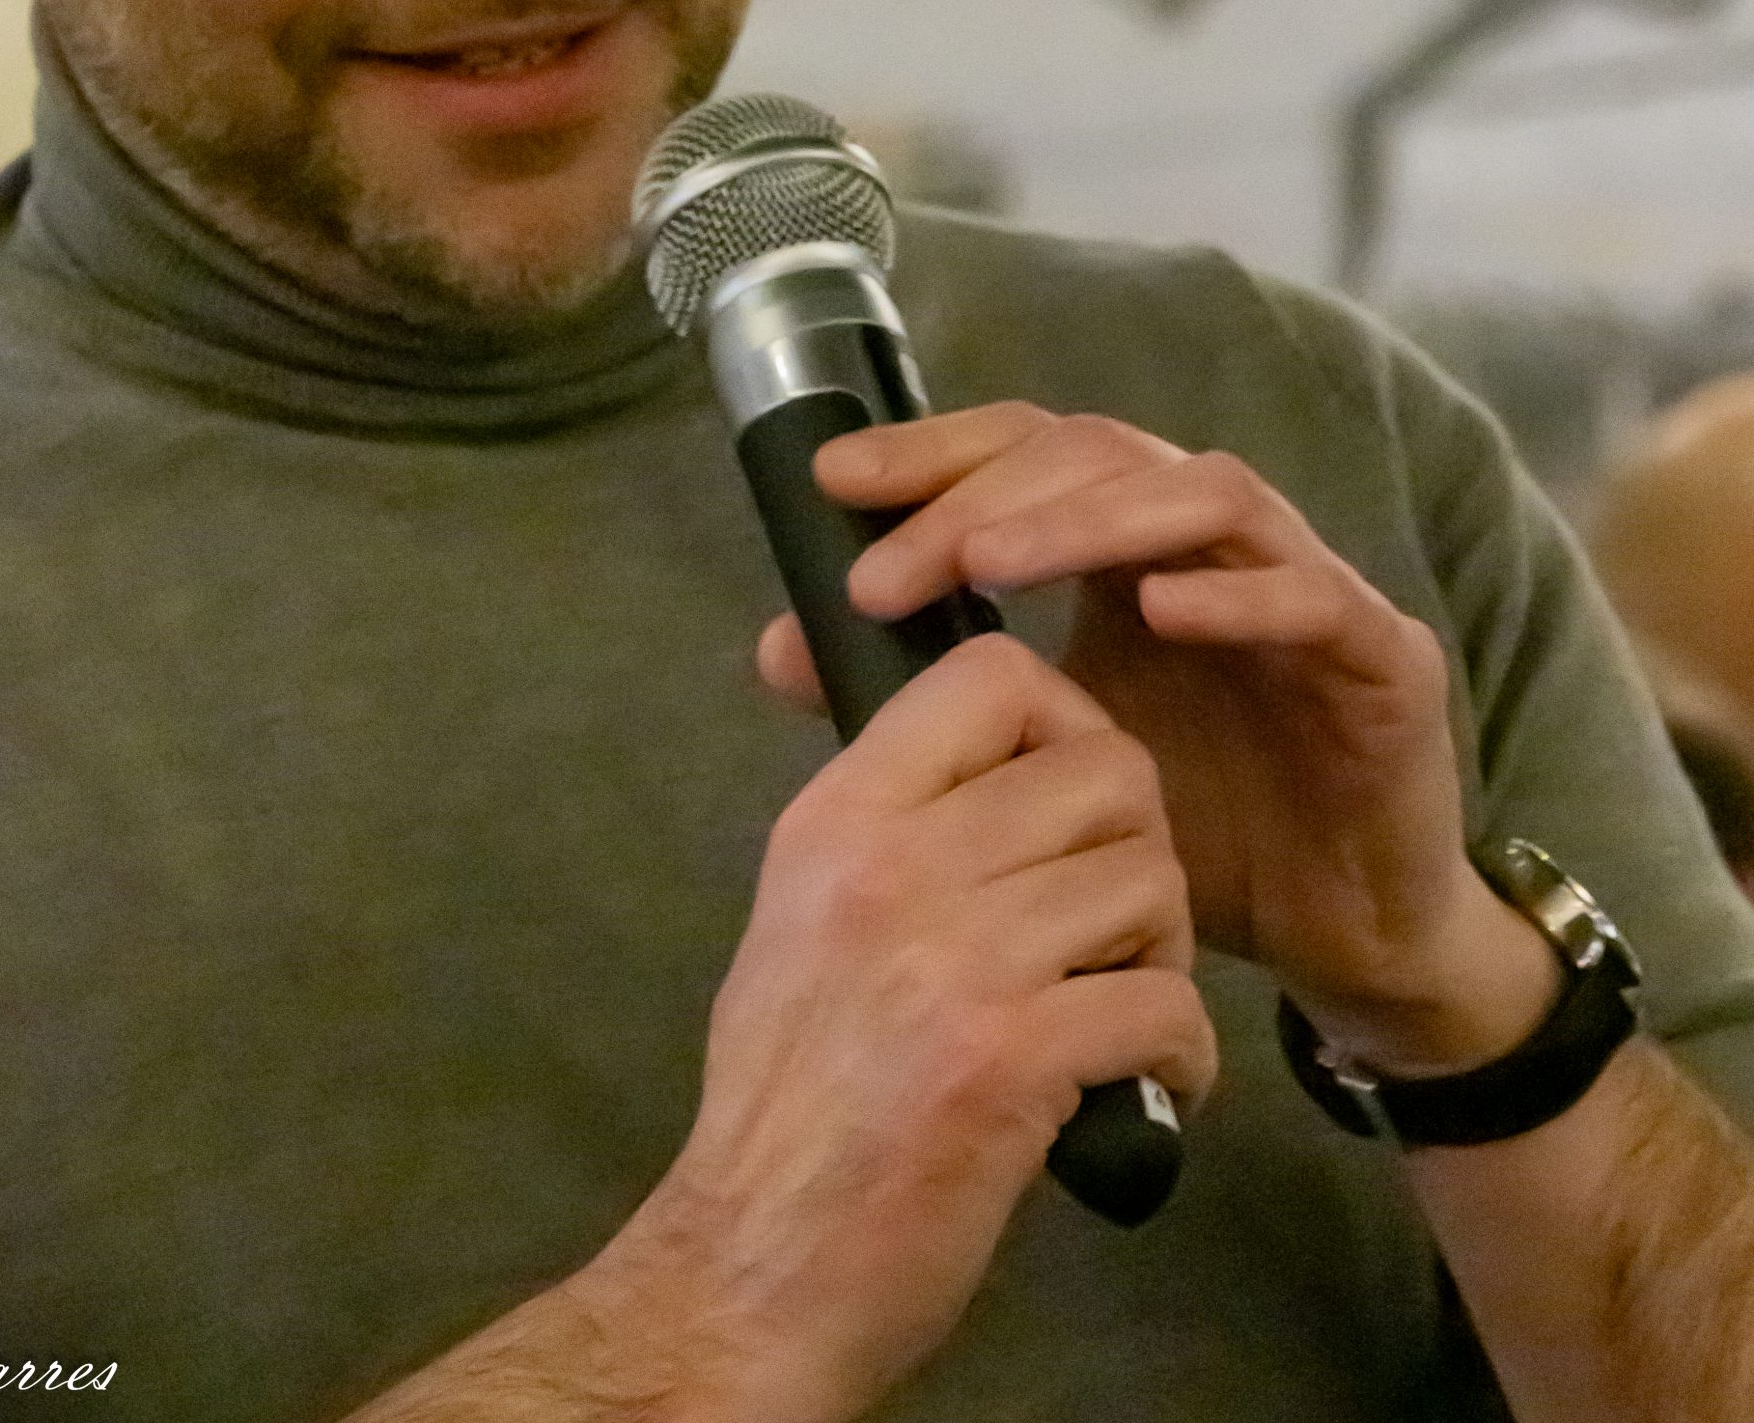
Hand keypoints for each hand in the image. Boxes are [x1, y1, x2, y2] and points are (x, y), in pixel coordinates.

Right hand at [616, 633, 1212, 1422]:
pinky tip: (1144, 1085)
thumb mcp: (802, 914)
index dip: (1064, 720)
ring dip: (1162, 951)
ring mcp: (956, 958)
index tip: (1064, 800)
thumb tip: (992, 759)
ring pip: (1149, 882)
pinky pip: (1166, 1007)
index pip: (992, 674)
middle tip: (1111, 923)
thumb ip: (891, 826)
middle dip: (1138, 847)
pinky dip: (1181, 1054)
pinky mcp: (1012, 1061)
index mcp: (839, 815)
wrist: (756, 1263)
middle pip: (1106, 772)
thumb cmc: (786, 1093)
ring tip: (1117, 1004)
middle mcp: (894, 862)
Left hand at [759, 407, 1559, 1080]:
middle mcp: (1216, 540)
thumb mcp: (1040, 765)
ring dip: (1092, 518)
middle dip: (990, 494)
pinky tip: (1158, 612)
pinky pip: (1315, 597)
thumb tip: (778, 648)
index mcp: (1131, 548)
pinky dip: (1236, 593)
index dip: (937, 451)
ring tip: (993, 561)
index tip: (835, 481)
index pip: (1029, 452)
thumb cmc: (1195, 835)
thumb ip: (924, 701)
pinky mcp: (1386, 657)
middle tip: (895, 566)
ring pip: (1207, 493)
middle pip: (1104, 452)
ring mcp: (1309, 584)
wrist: (1342, 941)